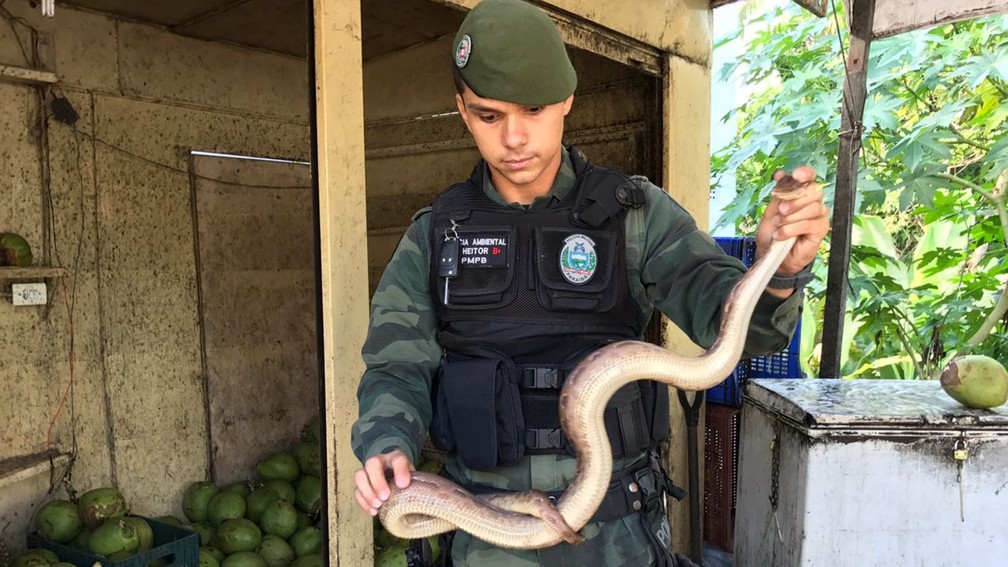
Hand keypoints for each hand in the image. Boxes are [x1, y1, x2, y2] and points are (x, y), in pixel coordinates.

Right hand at [353, 450, 413, 515]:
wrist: (394, 476)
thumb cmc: (405, 478)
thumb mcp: (413, 478)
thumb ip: (415, 484)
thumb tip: (421, 499)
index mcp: (396, 458)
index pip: (398, 459)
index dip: (400, 471)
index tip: (403, 485)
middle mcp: (380, 461)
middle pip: (373, 463)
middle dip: (378, 481)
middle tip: (385, 496)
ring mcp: (367, 471)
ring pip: (359, 475)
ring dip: (367, 492)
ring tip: (378, 505)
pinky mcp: (361, 484)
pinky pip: (356, 491)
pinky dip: (363, 502)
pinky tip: (373, 511)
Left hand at [755, 166, 829, 294]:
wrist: (772, 256)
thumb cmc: (772, 233)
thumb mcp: (770, 211)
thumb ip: (778, 194)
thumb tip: (780, 174)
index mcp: (800, 193)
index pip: (809, 177)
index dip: (805, 173)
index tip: (796, 175)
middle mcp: (813, 202)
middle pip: (813, 191)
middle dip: (795, 199)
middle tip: (781, 211)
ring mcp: (819, 216)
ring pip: (812, 208)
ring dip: (792, 217)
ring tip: (778, 226)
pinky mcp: (821, 230)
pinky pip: (809, 224)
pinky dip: (792, 229)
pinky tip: (781, 235)